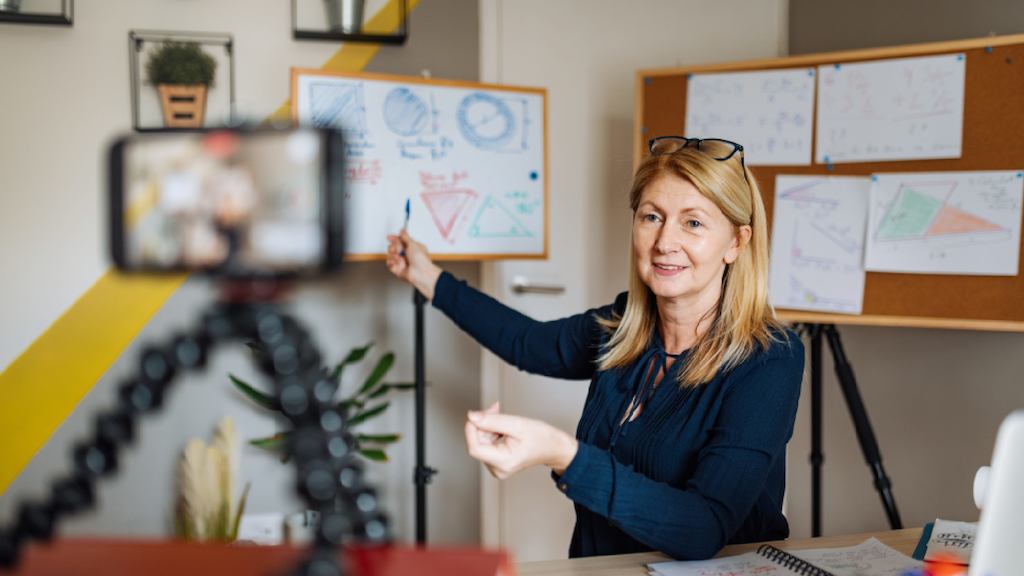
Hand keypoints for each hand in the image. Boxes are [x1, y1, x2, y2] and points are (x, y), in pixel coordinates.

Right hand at [385, 229, 442, 299]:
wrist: (421, 273)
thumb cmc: (421, 260)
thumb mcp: (413, 244)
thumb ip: (405, 237)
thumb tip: (402, 230)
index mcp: (411, 247)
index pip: (400, 241)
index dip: (394, 238)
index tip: (389, 237)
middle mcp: (406, 254)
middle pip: (393, 247)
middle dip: (394, 247)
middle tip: (399, 250)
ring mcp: (401, 262)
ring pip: (390, 255)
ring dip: (393, 255)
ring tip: (399, 258)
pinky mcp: (397, 269)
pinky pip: (389, 264)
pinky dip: (391, 263)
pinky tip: (396, 263)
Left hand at [464, 406, 578, 478]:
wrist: (554, 448)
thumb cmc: (542, 438)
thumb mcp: (517, 424)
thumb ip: (493, 421)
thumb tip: (472, 416)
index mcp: (503, 462)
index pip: (474, 448)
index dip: (471, 429)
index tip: (476, 414)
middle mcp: (497, 469)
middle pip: (478, 442)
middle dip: (483, 423)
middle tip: (495, 408)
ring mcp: (497, 467)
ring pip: (481, 441)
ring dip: (488, 425)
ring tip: (502, 416)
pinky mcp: (497, 462)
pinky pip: (487, 444)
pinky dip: (491, 431)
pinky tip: (502, 426)